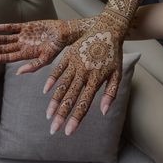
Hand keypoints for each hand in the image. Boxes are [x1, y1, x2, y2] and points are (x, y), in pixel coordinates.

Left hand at [0, 18, 95, 74]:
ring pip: (6, 38)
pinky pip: (13, 27)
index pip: (8, 57)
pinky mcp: (27, 26)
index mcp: (26, 54)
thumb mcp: (47, 59)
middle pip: (4, 47)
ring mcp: (24, 35)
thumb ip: (34, 66)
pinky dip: (4, 27)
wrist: (63, 33)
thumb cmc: (57, 47)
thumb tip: (19, 73)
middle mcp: (23, 45)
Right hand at [43, 9, 128, 135]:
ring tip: (48, 115)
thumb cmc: (113, 54)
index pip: (84, 104)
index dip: (75, 119)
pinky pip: (58, 69)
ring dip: (55, 102)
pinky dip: (51, 80)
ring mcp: (74, 64)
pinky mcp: (68, 55)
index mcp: (96, 79)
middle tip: (53, 130)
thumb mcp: (117, 74)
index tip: (67, 132)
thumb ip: (110, 93)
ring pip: (62, 86)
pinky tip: (45, 91)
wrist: (107, 30)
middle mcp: (83, 74)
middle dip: (61, 116)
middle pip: (70, 98)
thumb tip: (104, 112)